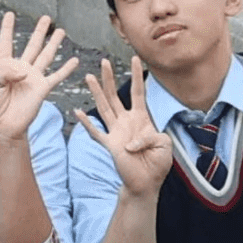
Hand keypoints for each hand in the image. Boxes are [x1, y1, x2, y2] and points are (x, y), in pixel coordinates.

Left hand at [0, 13, 80, 151]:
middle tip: (46, 18)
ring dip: (53, 44)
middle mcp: (20, 70)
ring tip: (61, 31)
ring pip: (45, 56)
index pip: (6, 43)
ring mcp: (33, 78)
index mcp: (3, 67)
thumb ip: (4, 73)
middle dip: (39, 32)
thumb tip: (24, 70)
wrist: (2, 128)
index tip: (9, 14)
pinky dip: (66, 69)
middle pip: (32, 45)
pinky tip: (74, 60)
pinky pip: (56, 76)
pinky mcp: (42, 89)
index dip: (7, 28)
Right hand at [78, 59, 171, 197]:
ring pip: (103, 107)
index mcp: (141, 118)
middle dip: (110, 78)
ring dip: (96, 92)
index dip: (137, 76)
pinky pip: (96, 132)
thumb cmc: (157, 163)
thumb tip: (131, 141)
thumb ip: (151, 137)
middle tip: (104, 62)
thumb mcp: (164, 144)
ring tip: (89, 76)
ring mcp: (115, 131)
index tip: (135, 59)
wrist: (146, 183)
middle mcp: (126, 121)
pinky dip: (87, 123)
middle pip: (115, 95)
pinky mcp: (109, 144)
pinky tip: (78, 112)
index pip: (138, 92)